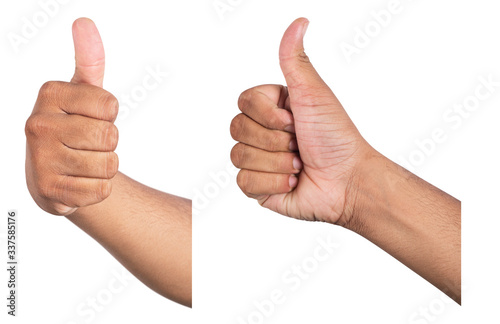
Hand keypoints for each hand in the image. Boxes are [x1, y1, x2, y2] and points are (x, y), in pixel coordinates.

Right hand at [25, 18, 118, 215]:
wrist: (52, 174)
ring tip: (82, 163)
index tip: (89, 117)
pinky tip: (78, 182)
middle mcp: (38, 124)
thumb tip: (84, 21)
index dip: (108, 115)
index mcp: (49, 94)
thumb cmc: (73, 126)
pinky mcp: (50, 191)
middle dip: (108, 143)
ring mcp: (41, 159)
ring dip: (104, 167)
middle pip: (110, 136)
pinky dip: (97, 189)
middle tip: (87, 144)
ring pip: (109, 165)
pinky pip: (101, 190)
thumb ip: (89, 60)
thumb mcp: (82, 92)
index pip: (110, 105)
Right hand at [230, 18, 374, 224]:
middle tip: (299, 143)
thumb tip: (298, 22)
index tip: (295, 120)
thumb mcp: (313, 94)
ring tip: (299, 163)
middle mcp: (262, 132)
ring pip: (239, 156)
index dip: (268, 114)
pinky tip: (292, 181)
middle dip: (274, 140)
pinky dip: (273, 184)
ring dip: (276, 162)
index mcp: (272, 108)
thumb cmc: (335, 137)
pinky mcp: (257, 187)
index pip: (244, 102)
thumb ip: (295, 60)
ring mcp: (258, 159)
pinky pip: (244, 183)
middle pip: (237, 129)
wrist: (346, 181)